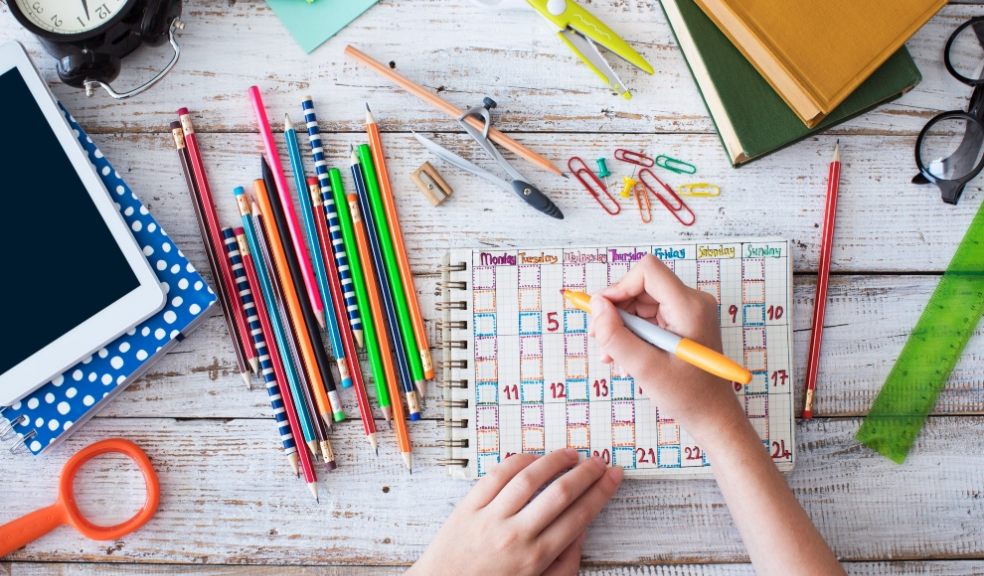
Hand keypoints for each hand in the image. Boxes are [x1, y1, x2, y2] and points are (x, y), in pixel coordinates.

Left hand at [408, 450, 622, 575]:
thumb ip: (564, 564)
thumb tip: (581, 530)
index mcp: (535, 558)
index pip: (579, 516)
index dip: (600, 493)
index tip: (612, 477)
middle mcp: (515, 536)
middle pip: (560, 493)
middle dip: (585, 474)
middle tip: (599, 462)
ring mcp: (489, 519)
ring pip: (528, 478)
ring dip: (554, 461)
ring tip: (570, 454)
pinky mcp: (467, 508)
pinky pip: (495, 476)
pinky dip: (517, 462)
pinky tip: (532, 458)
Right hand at [589, 255, 742, 441]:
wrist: (712, 416)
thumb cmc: (687, 396)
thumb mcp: (645, 368)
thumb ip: (616, 336)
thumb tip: (596, 306)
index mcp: (689, 306)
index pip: (647, 271)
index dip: (618, 287)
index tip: (601, 313)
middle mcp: (691, 301)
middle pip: (640, 287)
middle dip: (615, 312)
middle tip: (600, 341)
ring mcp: (687, 311)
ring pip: (639, 302)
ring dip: (620, 327)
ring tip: (611, 357)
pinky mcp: (682, 322)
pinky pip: (648, 316)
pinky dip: (631, 334)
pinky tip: (624, 357)